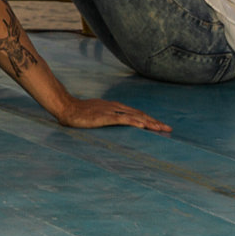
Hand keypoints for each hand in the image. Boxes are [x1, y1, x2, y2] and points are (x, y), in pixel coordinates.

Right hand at [53, 96, 170, 132]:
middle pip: (139, 114)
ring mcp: (110, 111)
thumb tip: (112, 123)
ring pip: (134, 116)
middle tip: (168, 128)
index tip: (160, 126)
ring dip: (149, 122)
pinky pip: (122, 119)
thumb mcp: (96, 114)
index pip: (136, 113)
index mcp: (114, 107)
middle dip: (154, 122)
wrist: (66, 107)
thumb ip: (106, 117)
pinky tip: (142, 126)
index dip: (149, 119)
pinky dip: (133, 122)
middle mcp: (116, 107)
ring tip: (160, 128)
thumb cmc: (78, 113)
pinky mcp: (104, 116)